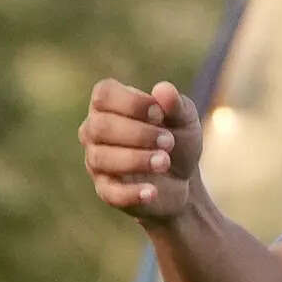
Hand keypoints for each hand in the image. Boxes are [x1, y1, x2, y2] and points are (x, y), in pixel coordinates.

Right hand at [80, 78, 202, 221]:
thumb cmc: (177, 139)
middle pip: (100, 126)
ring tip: (165, 162)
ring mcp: (97, 161)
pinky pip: (109, 191)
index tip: (160, 113)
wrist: (183, 179)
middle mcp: (95, 131)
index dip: (131, 102)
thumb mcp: (185, 119)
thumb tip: (162, 89)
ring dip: (136, 159)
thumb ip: (175, 104)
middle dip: (138, 133)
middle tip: (169, 142)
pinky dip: (131, 191)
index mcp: (111, 105)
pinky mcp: (106, 190)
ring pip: (101, 158)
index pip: (103, 94)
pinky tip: (152, 191)